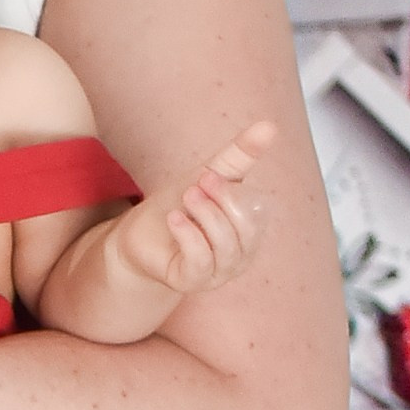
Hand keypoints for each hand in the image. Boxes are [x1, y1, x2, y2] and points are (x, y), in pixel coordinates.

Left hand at [112, 119, 274, 295]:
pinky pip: (201, 262)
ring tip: (185, 196)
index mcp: (250, 229)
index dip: (234, 193)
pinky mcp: (192, 282)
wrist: (138, 233)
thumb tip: (270, 126)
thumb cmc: (179, 205)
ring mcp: (218, 273)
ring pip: (226, 247)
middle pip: (246, 229)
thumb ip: (239, 155)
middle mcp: (241, 255)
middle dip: (221, 203)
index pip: (259, 213)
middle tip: (197, 184)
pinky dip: (188, 235)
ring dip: (205, 216)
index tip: (207, 175)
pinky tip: (174, 218)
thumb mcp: (209, 176)